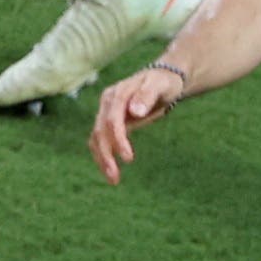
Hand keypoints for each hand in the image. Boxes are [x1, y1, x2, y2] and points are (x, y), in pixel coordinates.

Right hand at [88, 63, 190, 182]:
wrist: (162, 79)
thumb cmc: (164, 83)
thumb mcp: (160, 85)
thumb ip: (147, 95)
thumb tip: (134, 111)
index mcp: (117, 94)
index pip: (112, 121)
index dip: (118, 140)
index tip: (129, 159)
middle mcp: (107, 103)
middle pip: (100, 132)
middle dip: (105, 156)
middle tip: (114, 178)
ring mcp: (106, 113)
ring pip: (97, 139)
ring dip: (102, 160)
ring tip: (113, 180)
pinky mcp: (110, 122)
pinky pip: (102, 141)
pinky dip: (104, 156)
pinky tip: (112, 171)